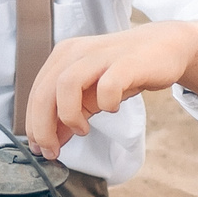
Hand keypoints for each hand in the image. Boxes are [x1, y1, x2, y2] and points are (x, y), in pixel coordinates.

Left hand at [23, 22, 197, 157]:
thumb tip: (50, 142)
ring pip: (67, 84)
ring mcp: (101, 56)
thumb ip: (69, 114)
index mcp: (63, 57)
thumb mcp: (90, 94)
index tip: (40, 149)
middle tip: (53, 150)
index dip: (33, 125)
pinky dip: (106, 103)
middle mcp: (77, 53)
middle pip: (45, 91)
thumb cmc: (123, 71)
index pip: (36, 93)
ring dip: (69, 115)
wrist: (164, 47)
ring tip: (82, 130)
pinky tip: (112, 109)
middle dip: (43, 127)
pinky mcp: (126, 62)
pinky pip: (107, 85)